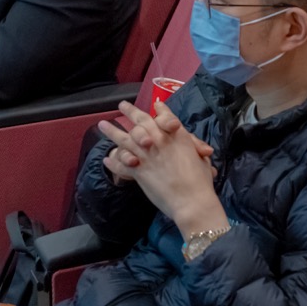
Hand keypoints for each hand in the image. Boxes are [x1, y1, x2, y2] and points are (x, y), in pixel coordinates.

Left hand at [98, 101, 223, 233]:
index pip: (165, 116)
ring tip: (102, 125)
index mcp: (177, 135)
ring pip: (125, 139)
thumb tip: (204, 151)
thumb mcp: (202, 160)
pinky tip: (107, 160)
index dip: (160, 110)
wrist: (190, 200)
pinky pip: (121, 164)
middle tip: (122, 105)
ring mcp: (146, 154)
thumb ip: (197, 151)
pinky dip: (113, 163)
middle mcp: (158, 140)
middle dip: (130, 111)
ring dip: (112, 131)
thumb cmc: (201, 181)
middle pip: (141, 121)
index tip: (155, 105)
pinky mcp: (137, 170)